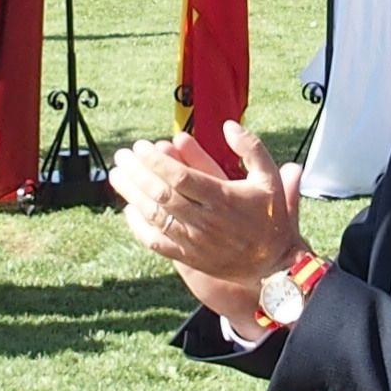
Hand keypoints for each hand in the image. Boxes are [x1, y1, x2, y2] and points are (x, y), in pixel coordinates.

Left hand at [114, 124, 303, 318]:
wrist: (274, 264)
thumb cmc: (270, 217)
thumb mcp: (269, 177)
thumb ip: (251, 148)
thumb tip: (229, 126)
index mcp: (223, 197)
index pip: (180, 176)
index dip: (155, 161)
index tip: (140, 146)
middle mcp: (206, 219)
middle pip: (161, 193)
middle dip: (137, 172)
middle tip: (122, 156)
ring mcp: (195, 240)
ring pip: (154, 215)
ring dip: (131, 194)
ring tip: (116, 176)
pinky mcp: (189, 258)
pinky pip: (157, 242)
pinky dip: (139, 227)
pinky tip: (129, 210)